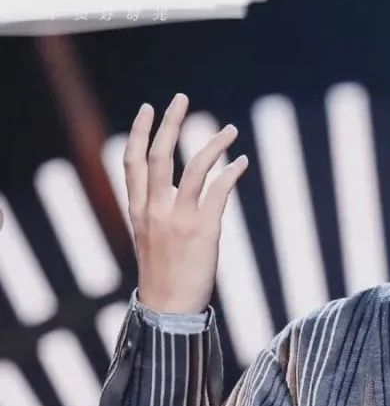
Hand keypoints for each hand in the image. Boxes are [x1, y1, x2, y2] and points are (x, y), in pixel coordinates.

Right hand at [125, 93, 248, 312]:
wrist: (169, 308)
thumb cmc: (164, 273)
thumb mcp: (151, 236)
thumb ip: (159, 208)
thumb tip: (176, 185)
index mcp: (138, 210)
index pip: (131, 162)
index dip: (138, 132)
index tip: (147, 108)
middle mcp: (154, 209)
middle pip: (158, 154)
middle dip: (169, 122)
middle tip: (181, 98)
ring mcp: (179, 218)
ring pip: (195, 167)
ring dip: (214, 143)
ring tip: (231, 128)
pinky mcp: (204, 228)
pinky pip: (220, 189)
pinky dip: (232, 171)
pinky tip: (242, 162)